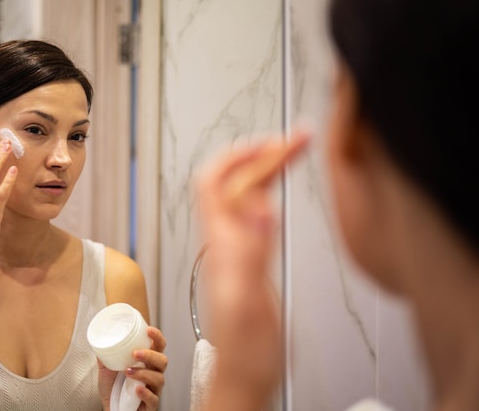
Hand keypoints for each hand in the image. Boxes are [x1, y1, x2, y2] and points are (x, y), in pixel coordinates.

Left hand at [97, 326, 167, 410]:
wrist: (109, 408)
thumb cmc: (113, 389)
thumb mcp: (106, 369)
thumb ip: (105, 355)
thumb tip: (99, 340)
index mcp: (146, 362)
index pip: (158, 346)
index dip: (157, 337)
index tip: (148, 330)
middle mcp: (153, 374)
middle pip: (162, 360)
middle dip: (150, 355)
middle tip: (135, 353)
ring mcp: (153, 390)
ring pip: (159, 379)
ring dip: (143, 373)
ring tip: (128, 372)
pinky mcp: (150, 405)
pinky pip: (154, 399)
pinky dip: (146, 393)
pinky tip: (137, 389)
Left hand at [196, 131, 308, 409]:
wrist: (243, 376)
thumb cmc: (244, 351)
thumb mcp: (247, 303)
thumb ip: (252, 255)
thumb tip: (260, 209)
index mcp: (222, 246)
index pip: (217, 183)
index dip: (243, 155)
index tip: (276, 141)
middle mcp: (225, 243)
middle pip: (234, 182)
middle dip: (263, 153)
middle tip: (298, 138)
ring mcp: (237, 250)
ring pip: (244, 195)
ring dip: (266, 167)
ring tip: (293, 150)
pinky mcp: (250, 260)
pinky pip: (254, 215)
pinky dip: (270, 191)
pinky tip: (280, 190)